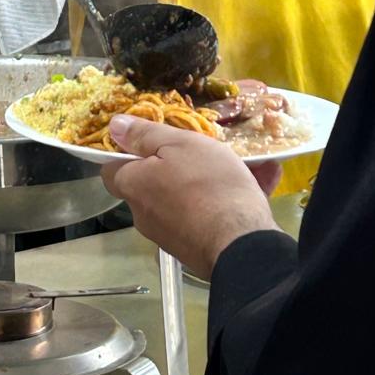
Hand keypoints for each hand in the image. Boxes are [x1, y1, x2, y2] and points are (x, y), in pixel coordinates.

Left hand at [101, 116, 277, 280]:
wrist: (243, 245)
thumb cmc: (207, 185)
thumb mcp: (178, 144)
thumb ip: (145, 134)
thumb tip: (114, 126)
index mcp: (134, 187)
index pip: (113, 169)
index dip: (127, 152)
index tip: (150, 139)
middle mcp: (145, 215)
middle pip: (152, 182)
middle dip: (175, 164)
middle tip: (203, 148)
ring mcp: (171, 235)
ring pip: (186, 197)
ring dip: (209, 180)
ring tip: (244, 163)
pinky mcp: (197, 248)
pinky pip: (208, 215)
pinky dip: (227, 199)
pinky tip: (261, 180)